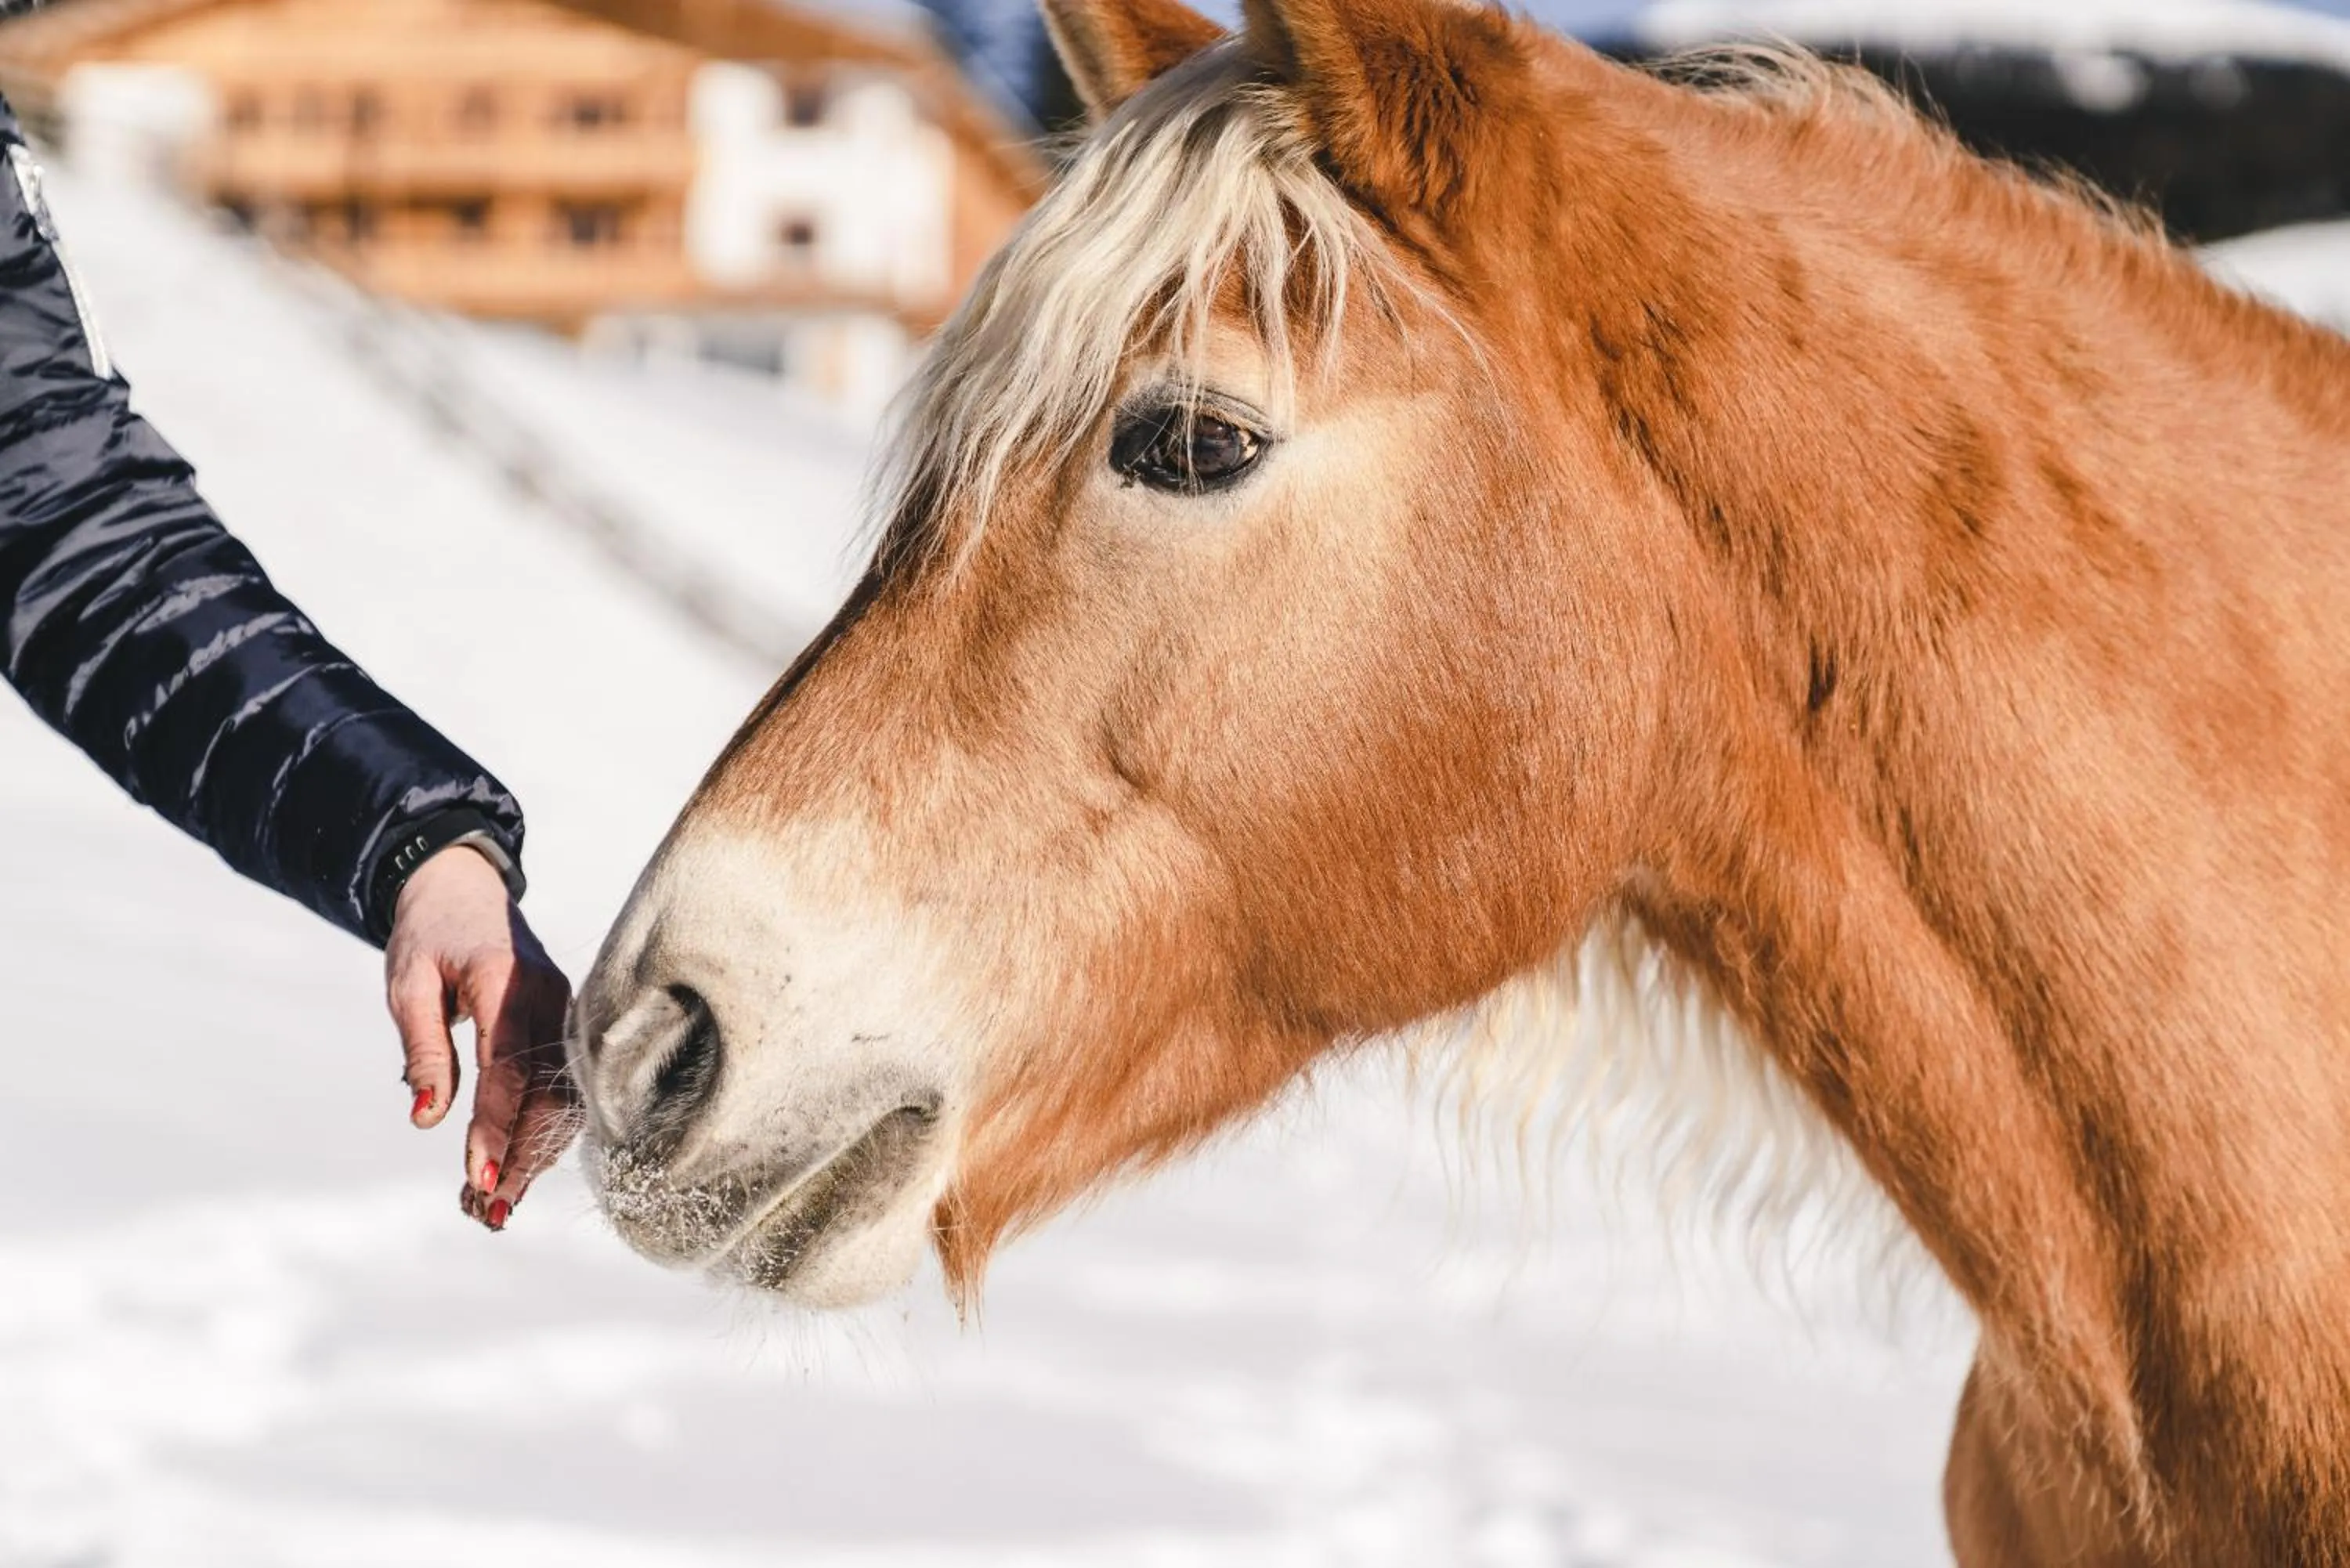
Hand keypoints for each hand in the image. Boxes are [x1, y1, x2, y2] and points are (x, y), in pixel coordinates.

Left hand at [385, 844, 575, 1229]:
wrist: (464, 889)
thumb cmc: (430, 936)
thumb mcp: (408, 987)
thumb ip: (424, 1052)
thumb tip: (425, 1120)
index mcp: (509, 984)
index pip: (508, 1070)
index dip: (495, 1127)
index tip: (479, 1178)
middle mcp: (551, 1001)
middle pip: (548, 1094)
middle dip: (522, 1157)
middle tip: (490, 1213)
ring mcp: (566, 1013)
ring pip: (562, 1099)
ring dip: (533, 1155)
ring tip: (496, 1205)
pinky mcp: (567, 1027)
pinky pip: (562, 1087)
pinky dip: (540, 1132)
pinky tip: (516, 1168)